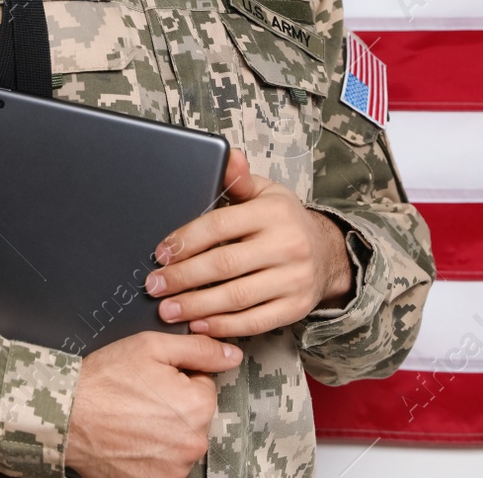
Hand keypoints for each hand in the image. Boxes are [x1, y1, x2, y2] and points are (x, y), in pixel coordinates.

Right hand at [64, 331, 239, 477]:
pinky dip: (151, 454)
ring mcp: (175, 468)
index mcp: (199, 406)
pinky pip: (164, 464)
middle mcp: (193, 442)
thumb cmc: (104, 380)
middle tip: (139, 399)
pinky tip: (130, 440)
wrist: (66, 414)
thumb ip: (199, 349)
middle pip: (193, 416)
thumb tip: (231, 356)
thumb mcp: (152, 347)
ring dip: (162, 431)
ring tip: (131, 419)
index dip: (177, 379)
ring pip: (179, 440)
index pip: (203, 386)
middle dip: (173, 406)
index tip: (152, 381)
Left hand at [143, 149, 352, 337]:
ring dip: (196, 306)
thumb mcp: (265, 192)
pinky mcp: (295, 307)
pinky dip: (223, 325)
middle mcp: (287, 245)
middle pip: (224, 264)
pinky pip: (254, 321)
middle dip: (183, 277)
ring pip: (236, 297)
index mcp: (273, 212)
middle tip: (154, 285)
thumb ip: (239, 179)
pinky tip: (199, 324)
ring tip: (168, 309)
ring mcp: (293, 279)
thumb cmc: (284, 221)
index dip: (186, 240)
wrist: (328, 253)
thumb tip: (228, 155)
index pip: (220, 225)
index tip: (161, 254)